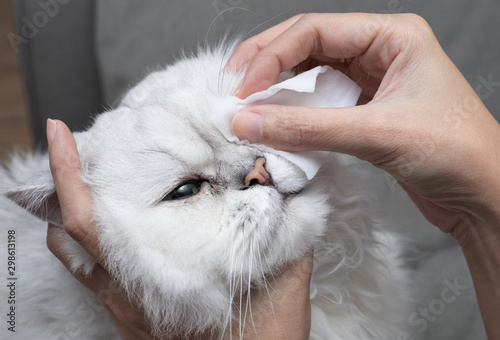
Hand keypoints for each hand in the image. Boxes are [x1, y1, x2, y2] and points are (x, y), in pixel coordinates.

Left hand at [45, 119, 312, 338]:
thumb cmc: (262, 339)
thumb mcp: (285, 274)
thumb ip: (287, 223)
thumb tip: (283, 177)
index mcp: (162, 274)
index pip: (92, 220)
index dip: (69, 174)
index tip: (61, 134)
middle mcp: (132, 292)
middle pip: (71, 231)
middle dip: (65, 181)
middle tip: (73, 144)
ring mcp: (126, 307)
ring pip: (74, 254)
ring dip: (71, 210)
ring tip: (84, 176)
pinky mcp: (131, 318)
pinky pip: (89, 274)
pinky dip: (85, 242)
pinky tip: (108, 225)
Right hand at [228, 13, 499, 338]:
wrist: (484, 196)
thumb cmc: (456, 154)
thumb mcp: (376, 134)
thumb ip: (307, 128)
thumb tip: (249, 122)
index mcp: (392, 36)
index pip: (314, 30)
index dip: (272, 55)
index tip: (244, 87)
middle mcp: (379, 52)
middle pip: (307, 47)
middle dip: (267, 66)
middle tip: (233, 88)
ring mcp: (370, 82)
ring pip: (310, 76)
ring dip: (278, 92)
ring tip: (247, 108)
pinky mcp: (365, 112)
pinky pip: (319, 104)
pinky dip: (294, 114)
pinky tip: (276, 124)